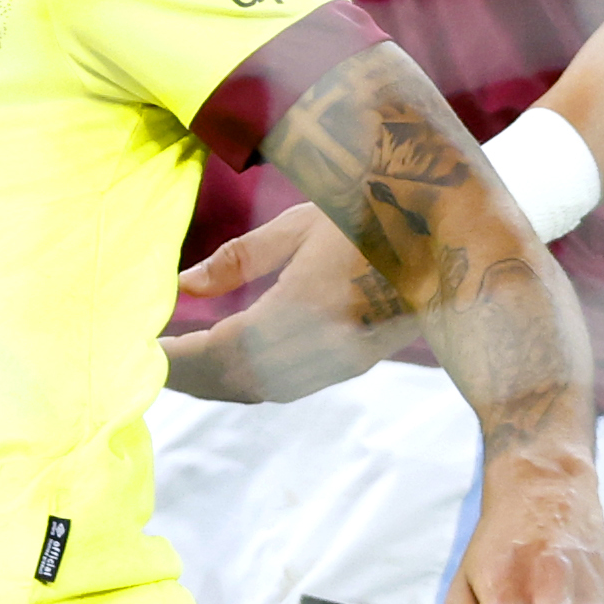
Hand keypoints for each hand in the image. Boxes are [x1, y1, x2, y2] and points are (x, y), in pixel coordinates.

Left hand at [158, 200, 415, 404]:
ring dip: (214, 383)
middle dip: (188, 376)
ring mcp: (340, 363)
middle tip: (147, 363)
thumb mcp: (301, 223)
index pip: (221, 349)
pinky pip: (284, 386)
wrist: (460, 240)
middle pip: (234, 381)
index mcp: (305, 310)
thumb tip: (183, 289)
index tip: (143, 348)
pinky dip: (244, 380)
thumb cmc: (378, 212)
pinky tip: (224, 362)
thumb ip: (238, 260)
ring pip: (258, 390)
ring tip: (176, 365)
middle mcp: (322, 349)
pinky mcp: (352, 365)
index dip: (177, 356)